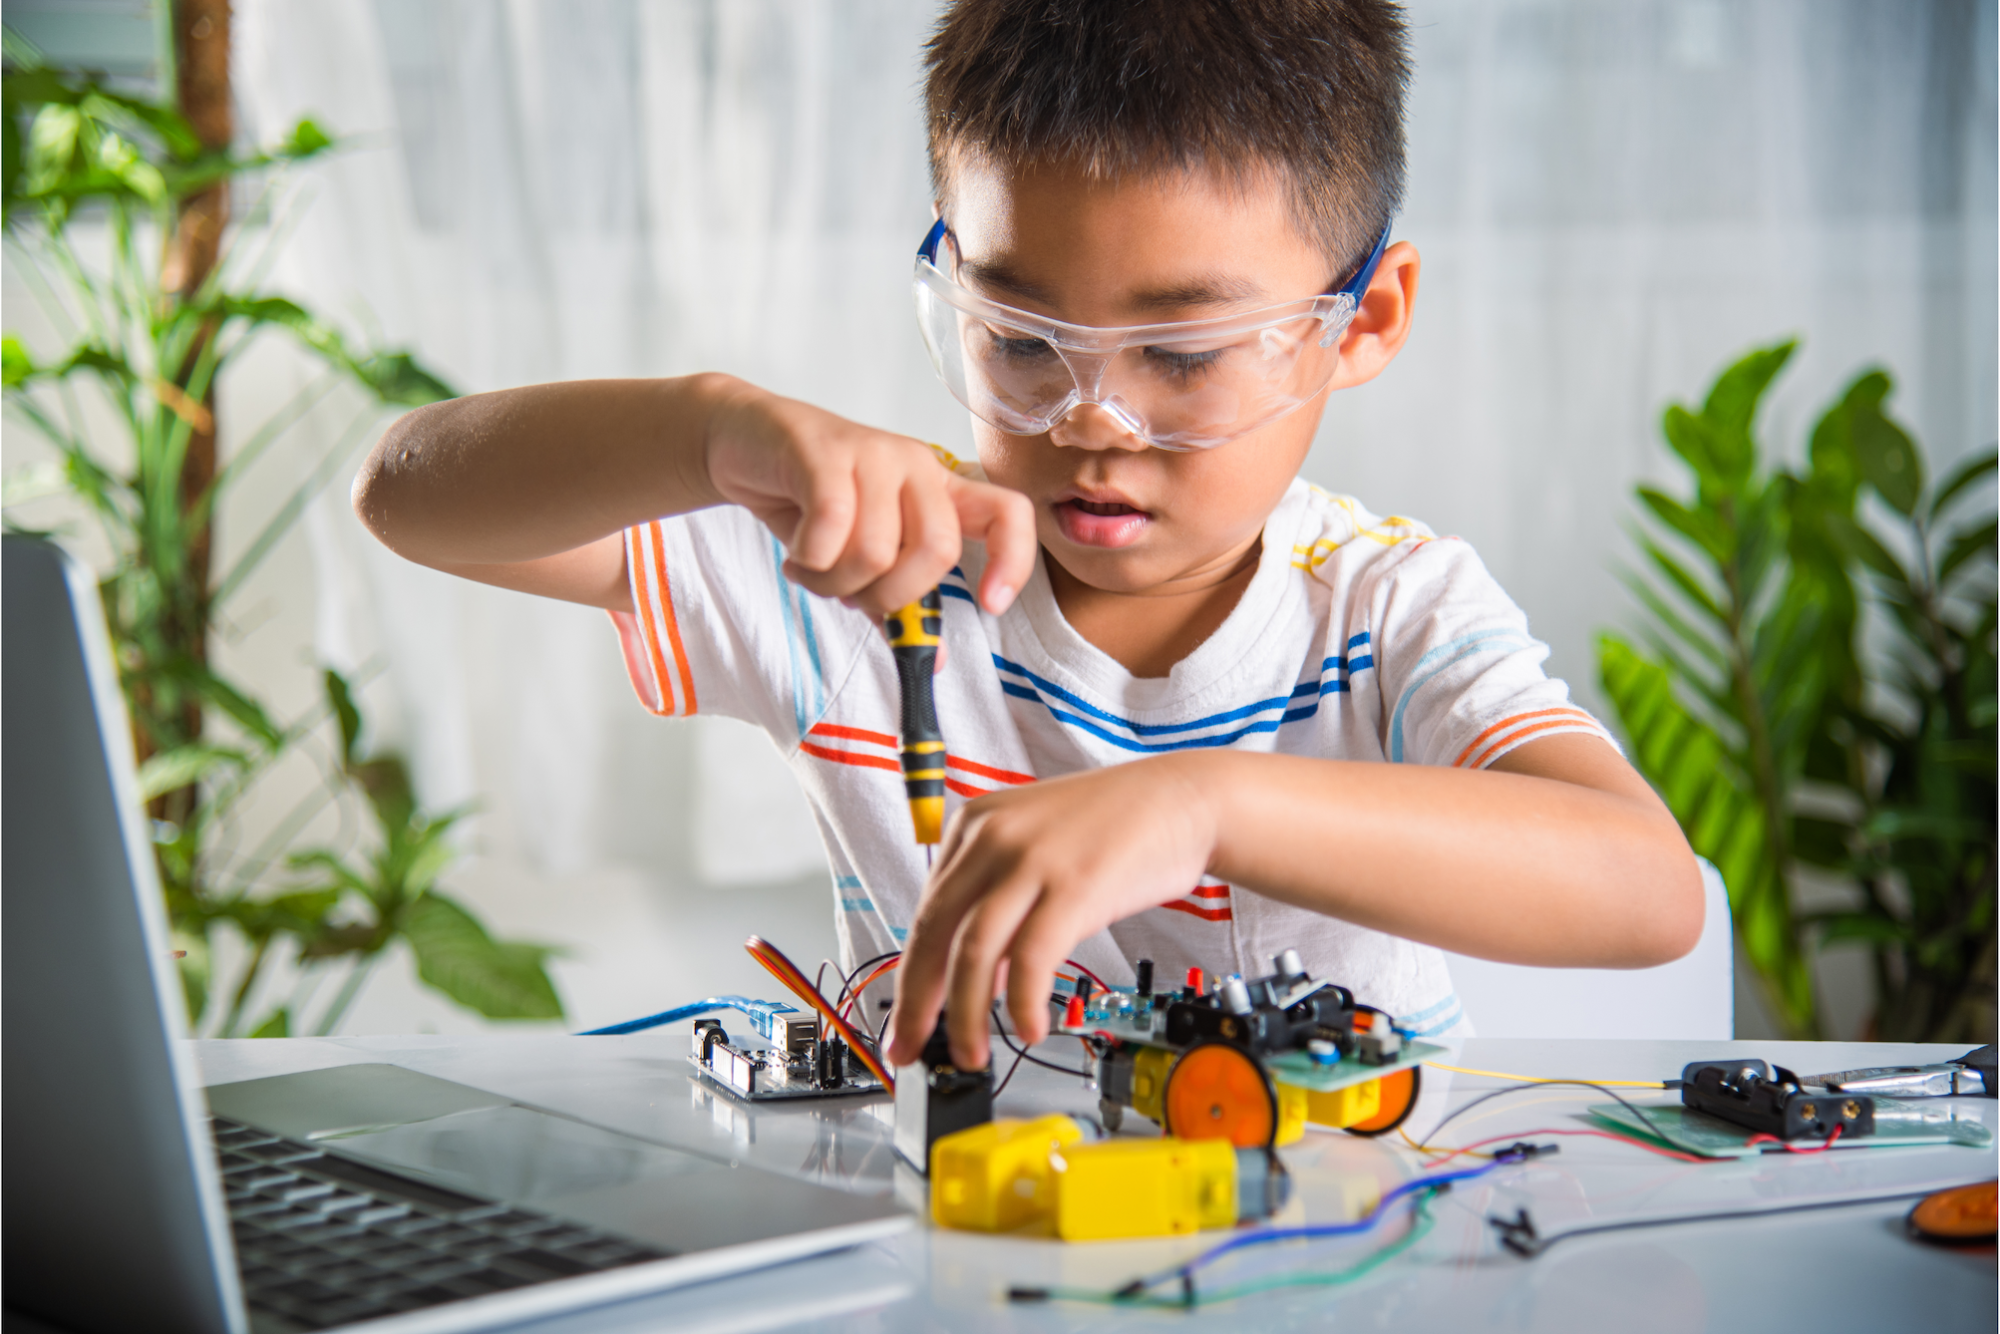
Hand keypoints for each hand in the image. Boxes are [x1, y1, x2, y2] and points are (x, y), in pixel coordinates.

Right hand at [704, 383, 1033, 616]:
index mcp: (938, 491)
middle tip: (850, 595)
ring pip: (876, 549)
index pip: (1009, 514)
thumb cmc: (806, 500)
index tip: (990, 606)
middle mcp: (916, 467)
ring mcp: (874, 453)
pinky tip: (797, 554)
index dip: (1013, 561)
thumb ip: (897, 604)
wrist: (741, 438)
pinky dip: (810, 558)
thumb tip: (934, 659)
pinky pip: (832, 523)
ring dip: (833, 582)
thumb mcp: (858, 555)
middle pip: (938, 550)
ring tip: (811, 569)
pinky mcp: (825, 450)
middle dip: (889, 595)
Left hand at [885, 754, 1220, 1069]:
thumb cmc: (1117, 827)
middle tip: (913, 1048)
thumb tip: (982, 976)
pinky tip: (1028, 1027)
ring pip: (974, 952)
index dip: (909, 976)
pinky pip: (1032, 960)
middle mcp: (993, 838)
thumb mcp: (1038, 852)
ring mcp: (1032, 860)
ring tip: (971, 1053)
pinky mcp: (1073, 885)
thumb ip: (1002, 905)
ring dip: (965, 1016)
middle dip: (918, 1004)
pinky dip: (1023, 1004)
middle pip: (934, 934)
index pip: (926, 913)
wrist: (1182, 799)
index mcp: (975, 826)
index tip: (907, 1017)